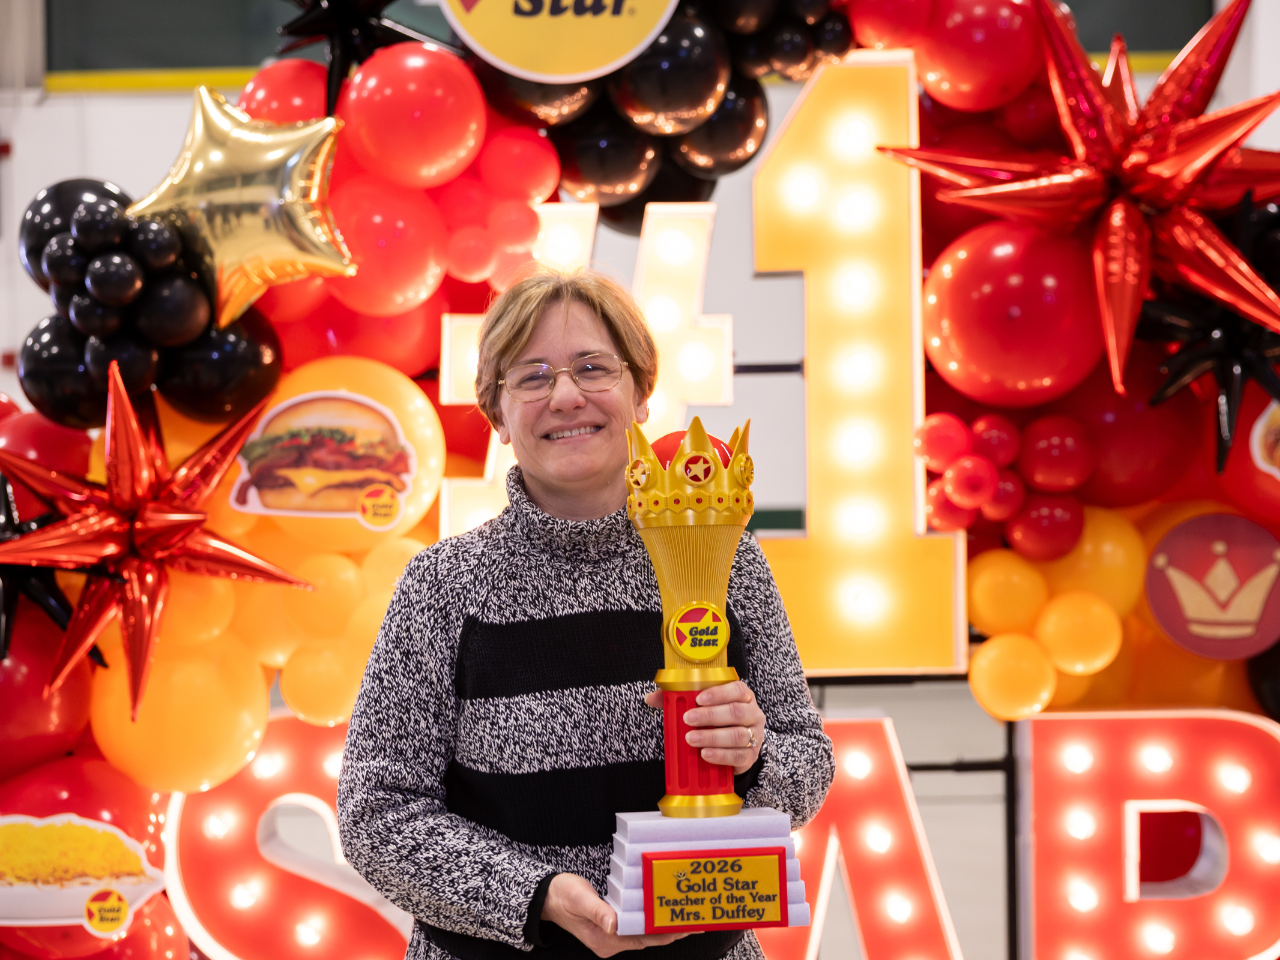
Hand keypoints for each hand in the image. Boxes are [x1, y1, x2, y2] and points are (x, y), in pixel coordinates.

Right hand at [541, 873, 688, 956]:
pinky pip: (636, 926)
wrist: (547, 897)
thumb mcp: (580, 899)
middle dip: (671, 930)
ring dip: (663, 925)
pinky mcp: (611, 927)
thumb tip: (613, 924)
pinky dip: (651, 920)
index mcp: (605, 940)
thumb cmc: (562, 895)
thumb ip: (598, 911)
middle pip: (648, 938)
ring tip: (684, 915)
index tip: (685, 927)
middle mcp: (611, 942)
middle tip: (695, 920)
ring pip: (644, 933)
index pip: (643, 939)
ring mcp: (611, 936)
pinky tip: (661, 911)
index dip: (666, 934)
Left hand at [643, 680, 765, 773]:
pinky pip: (739, 756)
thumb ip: (678, 699)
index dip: (719, 693)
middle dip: (710, 716)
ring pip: (738, 735)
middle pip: (736, 712)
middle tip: (688, 719)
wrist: (735, 749)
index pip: (737, 689)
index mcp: (743, 697)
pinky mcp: (751, 756)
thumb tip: (652, 698)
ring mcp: (755, 736)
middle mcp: (753, 714)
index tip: (698, 698)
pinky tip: (706, 754)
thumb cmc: (718, 722)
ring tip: (692, 739)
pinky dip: (721, 755)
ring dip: (712, 737)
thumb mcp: (702, 708)